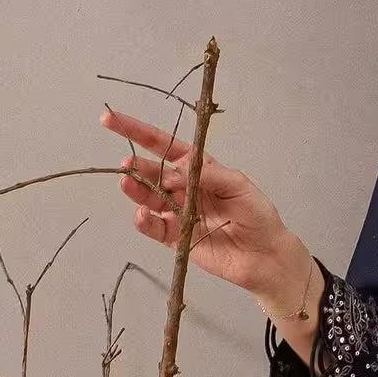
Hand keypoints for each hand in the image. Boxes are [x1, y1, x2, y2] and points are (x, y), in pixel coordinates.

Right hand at [99, 106, 291, 295]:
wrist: (265, 256)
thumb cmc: (257, 215)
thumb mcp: (238, 185)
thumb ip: (209, 175)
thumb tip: (177, 167)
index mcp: (198, 168)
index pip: (164, 145)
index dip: (138, 132)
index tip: (112, 121)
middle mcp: (184, 187)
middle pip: (153, 172)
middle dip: (138, 166)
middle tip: (128, 165)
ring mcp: (177, 212)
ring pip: (149, 198)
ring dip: (137, 191)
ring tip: (127, 184)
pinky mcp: (175, 237)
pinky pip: (154, 227)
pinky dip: (144, 220)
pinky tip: (141, 214)